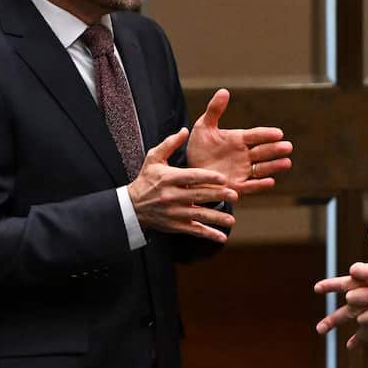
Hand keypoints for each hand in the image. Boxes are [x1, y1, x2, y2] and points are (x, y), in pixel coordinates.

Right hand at [128, 127, 238, 241]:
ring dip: (217, 218)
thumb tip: (185, 130)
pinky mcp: (176, 225)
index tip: (223, 178)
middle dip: (218, 196)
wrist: (132, 206)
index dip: (208, 178)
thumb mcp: (153, 158)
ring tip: (231, 219)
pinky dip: (208, 234)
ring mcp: (174, 212)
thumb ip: (170, 144)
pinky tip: (222, 237)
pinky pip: (194, 230)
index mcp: (168, 178)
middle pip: (198, 196)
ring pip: (199, 215)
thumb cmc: (146, 180)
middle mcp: (172, 196)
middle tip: (235, 195)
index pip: (191, 177)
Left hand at [187, 89, 291, 195]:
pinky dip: (260, 185)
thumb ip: (214, 110)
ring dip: (274, 166)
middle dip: (275, 149)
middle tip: (288, 147)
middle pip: (262, 151)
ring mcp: (242, 171)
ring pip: (261, 168)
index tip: (278, 133)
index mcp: (239, 139)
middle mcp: (244, 155)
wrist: (190, 170)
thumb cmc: (199, 147)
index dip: (266, 134)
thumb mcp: (204, 127)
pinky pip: (250, 186)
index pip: (256, 135)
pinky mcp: (236, 186)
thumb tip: (224, 91)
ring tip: (287, 163)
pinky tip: (271, 181)